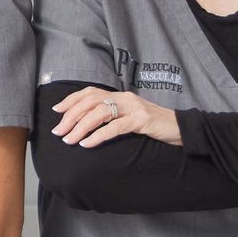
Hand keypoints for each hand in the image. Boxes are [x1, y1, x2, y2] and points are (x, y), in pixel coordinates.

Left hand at [51, 87, 181, 148]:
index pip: (90, 93)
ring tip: (69, 140)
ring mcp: (133, 107)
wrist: (180, 128)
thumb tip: (88, 125)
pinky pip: (115, 127)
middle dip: (71, 117)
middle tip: (59, 132)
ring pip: (99, 113)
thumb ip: (112, 117)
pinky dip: (98, 136)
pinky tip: (87, 144)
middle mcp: (124, 98)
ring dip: (80, 127)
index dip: (71, 100)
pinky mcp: (141, 120)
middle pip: (90, 102)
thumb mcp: (129, 118)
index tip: (57, 111)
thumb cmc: (153, 125)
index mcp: (119, 96)